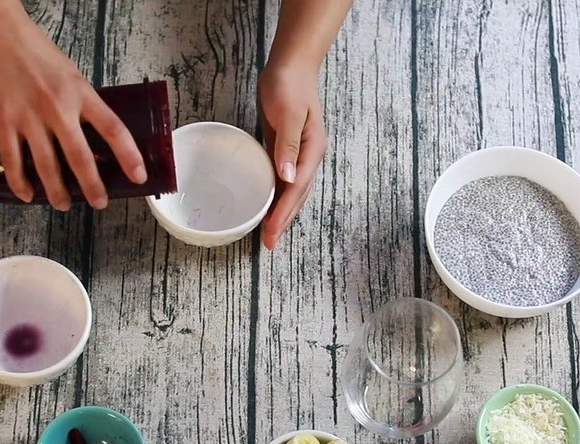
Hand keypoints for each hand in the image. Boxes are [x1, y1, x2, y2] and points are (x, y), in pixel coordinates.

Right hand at [0, 5, 145, 209]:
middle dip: (92, 186)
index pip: (112, 128)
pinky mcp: (3, 121)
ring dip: (57, 191)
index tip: (138, 176)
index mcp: (79, 92)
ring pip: (47, 166)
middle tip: (99, 202)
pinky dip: (20, 182)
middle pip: (80, 157)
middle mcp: (57, 108)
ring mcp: (29, 117)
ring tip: (63, 205)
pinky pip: (14, 161)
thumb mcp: (68, 71)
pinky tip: (27, 194)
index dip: (128, 155)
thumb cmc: (32, 48)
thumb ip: (79, 100)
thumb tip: (88, 130)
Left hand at [258, 63, 327, 249]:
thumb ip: (289, 145)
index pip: (296, 189)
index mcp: (312, 150)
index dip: (284, 212)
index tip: (271, 231)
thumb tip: (288, 177)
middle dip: (284, 220)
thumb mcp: (289, 113)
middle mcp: (308, 156)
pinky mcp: (286, 148)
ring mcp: (298, 153)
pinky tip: (267, 203)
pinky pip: (282, 179)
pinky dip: (276, 194)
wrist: (291, 64)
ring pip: (291, 190)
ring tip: (269, 232)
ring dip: (281, 211)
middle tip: (269, 244)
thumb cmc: (290, 84)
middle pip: (297, 196)